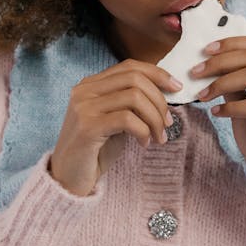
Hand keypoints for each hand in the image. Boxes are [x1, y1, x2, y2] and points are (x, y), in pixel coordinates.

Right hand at [50, 61, 182, 196]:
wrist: (68, 179)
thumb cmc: (96, 151)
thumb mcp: (116, 121)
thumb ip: (132, 104)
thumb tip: (166, 92)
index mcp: (91, 84)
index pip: (130, 66)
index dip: (157, 74)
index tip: (177, 88)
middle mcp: (84, 91)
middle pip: (135, 78)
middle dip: (160, 101)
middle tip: (168, 123)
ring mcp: (84, 107)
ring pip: (134, 97)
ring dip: (155, 118)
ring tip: (159, 137)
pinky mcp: (87, 127)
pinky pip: (127, 119)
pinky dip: (144, 131)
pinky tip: (144, 144)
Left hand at [191, 36, 245, 185]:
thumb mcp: (242, 105)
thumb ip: (233, 85)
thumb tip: (209, 66)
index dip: (232, 42)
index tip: (206, 50)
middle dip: (221, 61)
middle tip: (196, 72)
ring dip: (222, 82)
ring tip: (203, 95)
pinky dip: (231, 107)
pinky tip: (216, 114)